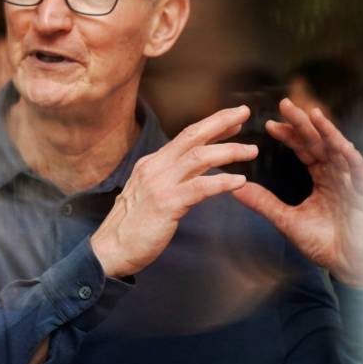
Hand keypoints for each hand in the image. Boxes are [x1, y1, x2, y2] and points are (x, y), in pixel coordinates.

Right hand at [90, 105, 255, 278]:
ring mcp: (159, 184)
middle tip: (244, 113)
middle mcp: (155, 167)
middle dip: (221, 122)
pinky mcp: (166, 204)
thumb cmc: (133, 226)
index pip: (186, 137)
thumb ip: (172, 178)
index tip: (233, 120)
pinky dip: (222, 182)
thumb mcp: (150, 193)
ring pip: (199, 157)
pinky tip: (240, 181)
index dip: (211, 125)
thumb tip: (198, 169)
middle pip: (192, 136)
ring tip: (251, 150)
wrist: (111, 250)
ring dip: (229, 151)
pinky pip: (200, 187)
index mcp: (152, 163)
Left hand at [231, 99, 362, 291]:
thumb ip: (263, 202)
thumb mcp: (287, 220)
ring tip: (311, 113)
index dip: (289, 135)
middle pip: (319, 142)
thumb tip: (234, 188)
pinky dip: (348, 153)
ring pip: (339, 149)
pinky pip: (357, 168)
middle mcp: (338, 174)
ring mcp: (353, 181)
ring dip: (326, 130)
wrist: (351, 267)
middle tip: (285, 104)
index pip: (304, 149)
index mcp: (322, 178)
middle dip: (303, 123)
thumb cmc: (325, 243)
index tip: (268, 125)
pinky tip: (337, 141)